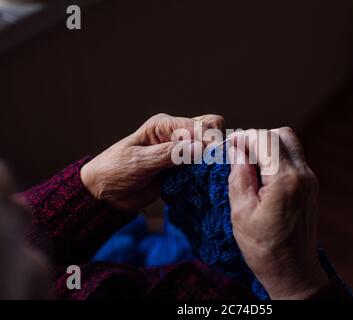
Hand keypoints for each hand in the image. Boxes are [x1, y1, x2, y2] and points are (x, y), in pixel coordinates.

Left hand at [80, 113, 223, 210]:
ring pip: (210, 146)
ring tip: (212, 172)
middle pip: (209, 128)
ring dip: (214, 157)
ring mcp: (181, 151)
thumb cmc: (115, 171)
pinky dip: (208, 170)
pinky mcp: (182, 168)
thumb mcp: (140, 162)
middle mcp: (175, 134)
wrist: (105, 194)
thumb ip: (170, 154)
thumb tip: (200, 148)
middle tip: (213, 163)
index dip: (208, 140)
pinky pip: (203, 165)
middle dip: (216, 143)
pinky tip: (207, 179)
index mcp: (163, 126)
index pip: (196, 126)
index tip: (213, 156)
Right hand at [228, 127, 327, 299]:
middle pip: (281, 135)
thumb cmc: (265, 249)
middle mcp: (303, 175)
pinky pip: (293, 160)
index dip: (243, 137)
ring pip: (290, 145)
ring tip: (249, 165)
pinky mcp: (310, 187)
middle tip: (239, 153)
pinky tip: (261, 176)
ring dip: (268, 146)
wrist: (294, 272)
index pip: (264, 139)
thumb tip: (236, 150)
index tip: (229, 145)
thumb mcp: (241, 213)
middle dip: (257, 138)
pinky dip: (276, 158)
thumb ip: (239, 176)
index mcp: (285, 180)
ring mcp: (310, 180)